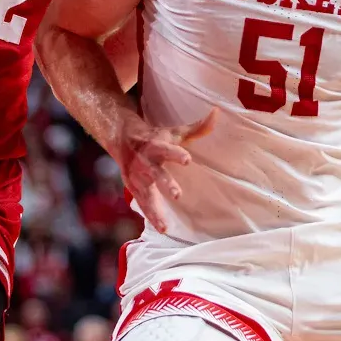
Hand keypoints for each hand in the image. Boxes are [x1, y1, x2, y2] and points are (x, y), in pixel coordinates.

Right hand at [113, 109, 216, 233]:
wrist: (122, 139)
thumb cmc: (155, 136)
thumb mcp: (174, 131)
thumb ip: (197, 127)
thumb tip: (217, 113)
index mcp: (156, 145)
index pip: (167, 149)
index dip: (176, 154)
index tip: (187, 159)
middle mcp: (145, 162)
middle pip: (156, 174)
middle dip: (166, 184)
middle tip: (178, 195)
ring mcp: (138, 177)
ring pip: (146, 194)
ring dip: (155, 208)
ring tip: (165, 225)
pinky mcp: (134, 188)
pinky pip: (142, 204)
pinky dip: (151, 216)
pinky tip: (162, 228)